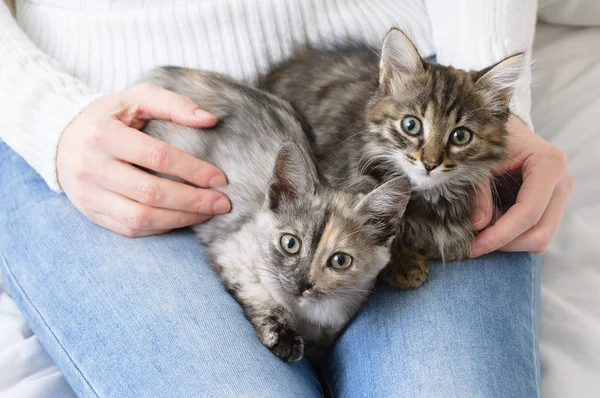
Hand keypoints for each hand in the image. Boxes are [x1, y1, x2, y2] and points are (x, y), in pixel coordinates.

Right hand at [56, 83, 230, 236]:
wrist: (60, 138)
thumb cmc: (109, 116)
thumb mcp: (136, 98)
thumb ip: (173, 104)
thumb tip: (209, 119)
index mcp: (104, 134)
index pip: (157, 156)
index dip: (192, 170)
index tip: (220, 178)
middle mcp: (92, 167)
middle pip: (151, 192)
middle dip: (193, 201)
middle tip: (222, 203)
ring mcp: (89, 194)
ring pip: (141, 217)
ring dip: (181, 219)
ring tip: (208, 214)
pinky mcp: (91, 213)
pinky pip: (131, 229)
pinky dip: (161, 227)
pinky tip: (182, 219)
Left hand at [470, 115, 572, 256]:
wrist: (503, 129)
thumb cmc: (490, 140)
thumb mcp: (478, 163)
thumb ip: (478, 193)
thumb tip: (479, 225)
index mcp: (548, 164)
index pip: (527, 213)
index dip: (500, 235)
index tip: (473, 248)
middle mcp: (562, 182)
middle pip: (540, 233)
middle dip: (506, 244)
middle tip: (474, 244)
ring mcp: (560, 195)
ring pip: (541, 238)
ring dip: (509, 241)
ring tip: (484, 226)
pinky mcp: (553, 205)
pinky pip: (536, 232)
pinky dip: (513, 235)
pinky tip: (494, 222)